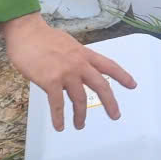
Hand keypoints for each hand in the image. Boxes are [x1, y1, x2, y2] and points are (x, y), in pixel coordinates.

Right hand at [0, 12, 135, 130]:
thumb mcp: (69, 45)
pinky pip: (57, 104)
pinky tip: (60, 126)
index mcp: (85, 54)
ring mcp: (66, 73)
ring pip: (80, 98)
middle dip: (110, 102)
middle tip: (115, 115)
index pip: (109, 66)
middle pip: (101, 85)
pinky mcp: (51, 81)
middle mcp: (80, 64)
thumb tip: (77, 72)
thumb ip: (76, 59)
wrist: (28, 33)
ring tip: (80, 125)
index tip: (133, 85)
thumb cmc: (44, 38)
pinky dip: (59, 117)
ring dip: (80, 115)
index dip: (122, 76)